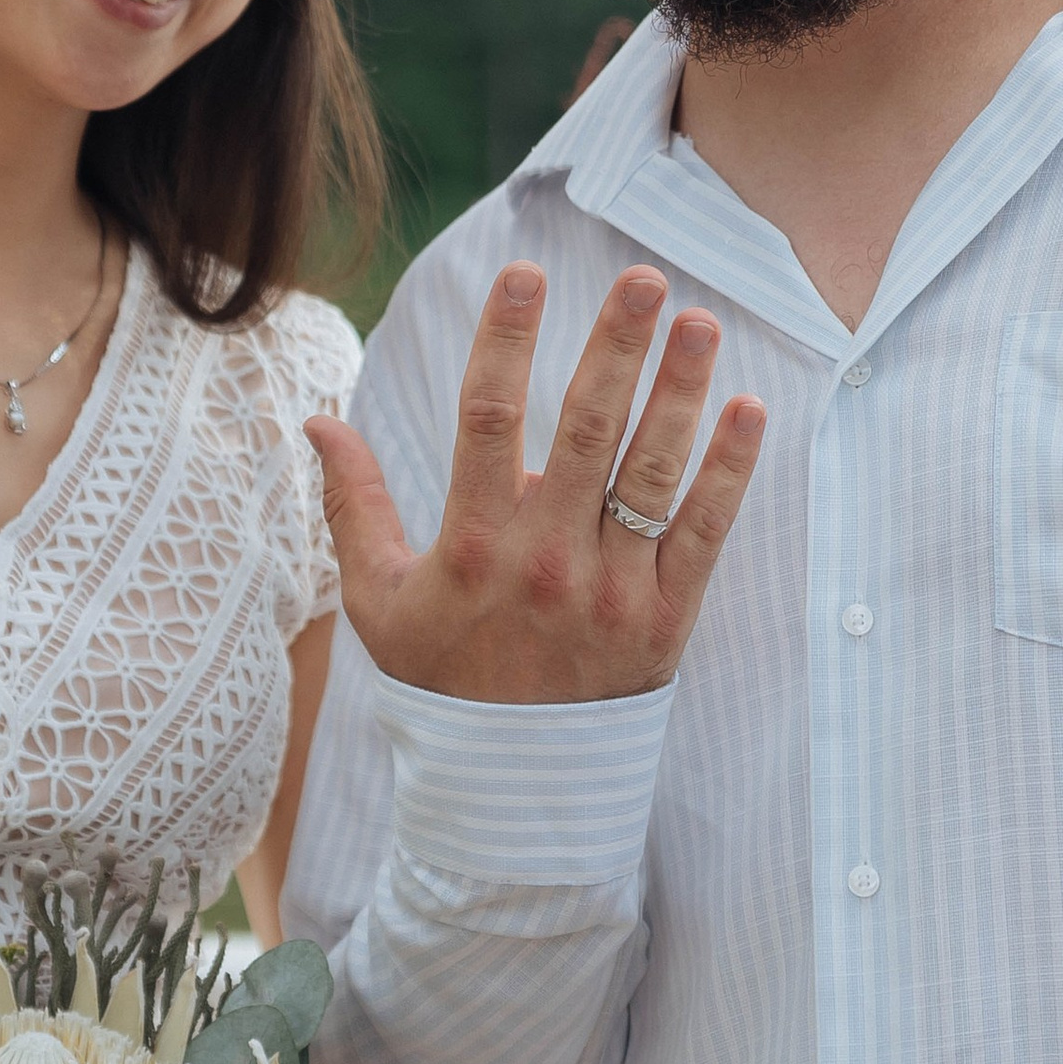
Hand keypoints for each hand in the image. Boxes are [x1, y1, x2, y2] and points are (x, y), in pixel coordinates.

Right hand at [308, 262, 763, 705]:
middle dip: (616, 345)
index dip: (507, 338)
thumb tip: (316, 421)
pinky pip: (703, 532)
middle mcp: (544, 561)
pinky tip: (746, 407)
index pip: (488, 417)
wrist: (508, 790)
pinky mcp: (663, 621)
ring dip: (679, 390)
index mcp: (471, 546)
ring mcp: (610, 591)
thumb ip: (353, 504)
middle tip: (645, 278)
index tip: (527, 273)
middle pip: (585, 429)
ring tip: (699, 322)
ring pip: (650, 470)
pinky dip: (728, 470)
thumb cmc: (440, 681)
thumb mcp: (377, 599)